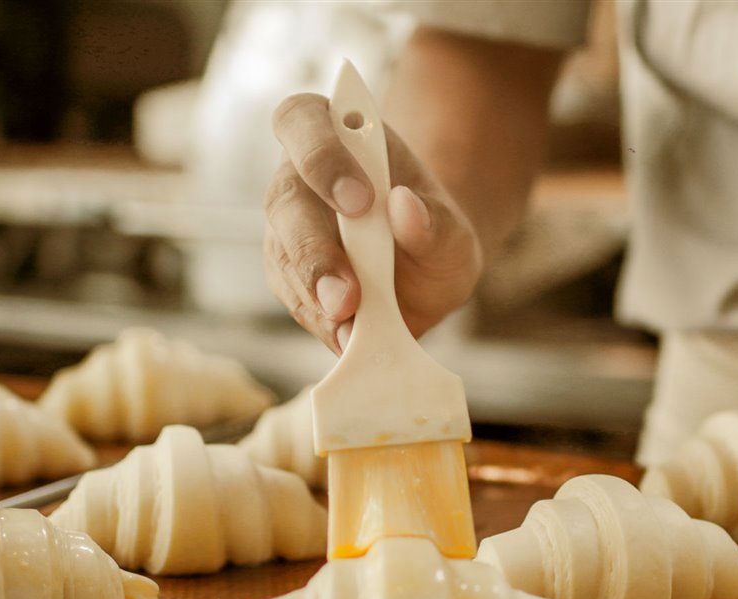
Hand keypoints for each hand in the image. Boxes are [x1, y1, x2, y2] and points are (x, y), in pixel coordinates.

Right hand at [263, 92, 481, 353]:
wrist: (427, 271)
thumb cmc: (435, 233)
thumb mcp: (454, 230)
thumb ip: (436, 221)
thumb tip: (405, 209)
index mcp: (336, 137)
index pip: (303, 121)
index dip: (322, 156)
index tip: (360, 200)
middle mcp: (300, 180)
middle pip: (284, 202)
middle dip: (314, 251)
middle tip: (348, 295)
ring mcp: (288, 232)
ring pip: (283, 257)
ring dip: (315, 295)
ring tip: (351, 325)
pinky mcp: (290, 279)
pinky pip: (296, 299)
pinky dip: (323, 323)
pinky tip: (350, 338)